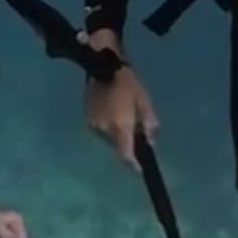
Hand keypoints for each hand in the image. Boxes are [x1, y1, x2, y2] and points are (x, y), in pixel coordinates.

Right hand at [85, 48, 159, 170]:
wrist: (103, 66)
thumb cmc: (129, 84)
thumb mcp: (145, 103)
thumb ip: (150, 126)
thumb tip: (150, 142)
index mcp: (120, 126)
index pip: (126, 156)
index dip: (134, 166)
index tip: (141, 171)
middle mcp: (104, 130)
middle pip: (118, 148)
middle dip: (128, 145)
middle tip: (138, 135)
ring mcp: (93, 126)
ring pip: (109, 140)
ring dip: (118, 136)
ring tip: (125, 120)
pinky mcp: (87, 120)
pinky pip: (101, 131)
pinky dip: (109, 128)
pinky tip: (114, 114)